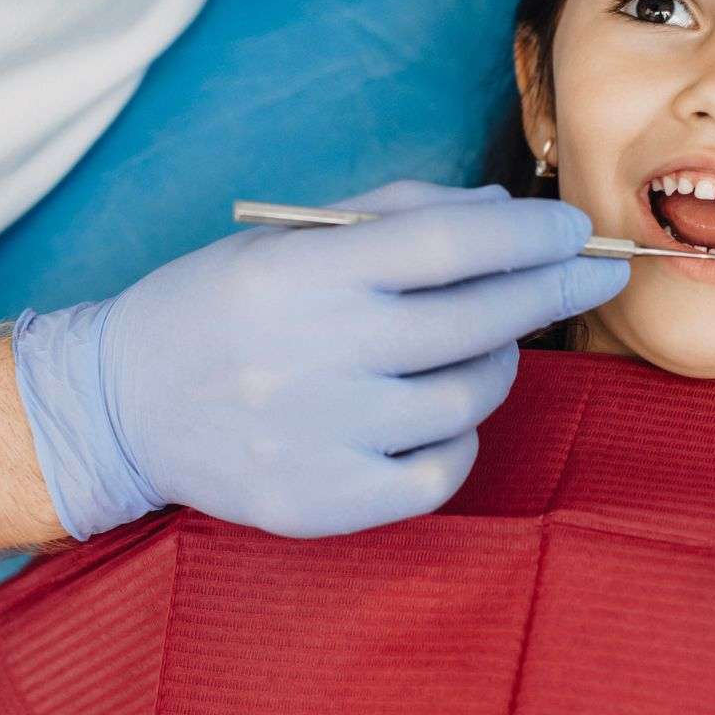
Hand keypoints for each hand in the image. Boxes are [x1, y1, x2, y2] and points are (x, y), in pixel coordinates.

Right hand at [11, 181, 628, 539]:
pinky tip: (438, 413)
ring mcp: (320, 435)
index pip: (446, 246)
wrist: (121, 404)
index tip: (576, 230)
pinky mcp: (324, 502)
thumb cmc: (219, 306)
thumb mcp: (289, 237)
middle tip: (593, 274)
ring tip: (479, 345)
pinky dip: (460, 439)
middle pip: (476, 321)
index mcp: (303, 274)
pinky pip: (441, 472)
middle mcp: (314, 354)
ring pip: (469, 399)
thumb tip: (507, 212)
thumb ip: (398, 215)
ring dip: (496, 363)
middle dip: (551, 290)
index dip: (527, 236)